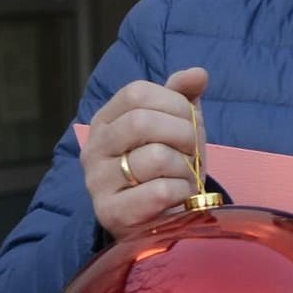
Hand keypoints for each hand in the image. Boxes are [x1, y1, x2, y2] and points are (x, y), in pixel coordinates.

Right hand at [82, 67, 211, 238]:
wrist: (156, 219)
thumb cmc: (167, 168)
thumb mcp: (176, 127)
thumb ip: (182, 97)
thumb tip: (198, 74)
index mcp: (106, 122)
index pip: (136, 92)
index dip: (173, 103)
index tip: (189, 121)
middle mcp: (93, 149)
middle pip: (141, 122)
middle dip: (183, 134)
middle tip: (193, 151)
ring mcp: (97, 182)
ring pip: (155, 157)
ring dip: (185, 168)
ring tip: (183, 177)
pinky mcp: (110, 213)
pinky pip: (158, 192)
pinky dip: (180, 192)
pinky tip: (177, 197)